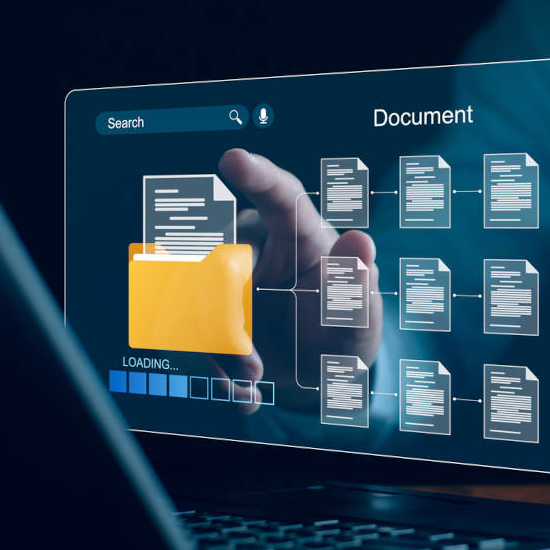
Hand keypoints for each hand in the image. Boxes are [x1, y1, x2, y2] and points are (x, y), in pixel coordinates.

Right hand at [213, 148, 381, 411]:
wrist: (315, 374)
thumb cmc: (343, 333)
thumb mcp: (359, 323)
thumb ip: (359, 289)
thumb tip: (361, 243)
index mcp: (302, 236)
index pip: (281, 197)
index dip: (258, 175)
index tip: (234, 159)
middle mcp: (258, 245)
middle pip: (219, 259)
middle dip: (227, 321)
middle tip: (256, 366)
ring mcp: (226, 273)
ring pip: (195, 296)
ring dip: (221, 350)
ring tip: (258, 378)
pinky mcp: (205, 303)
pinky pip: (188, 326)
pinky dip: (214, 368)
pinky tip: (245, 390)